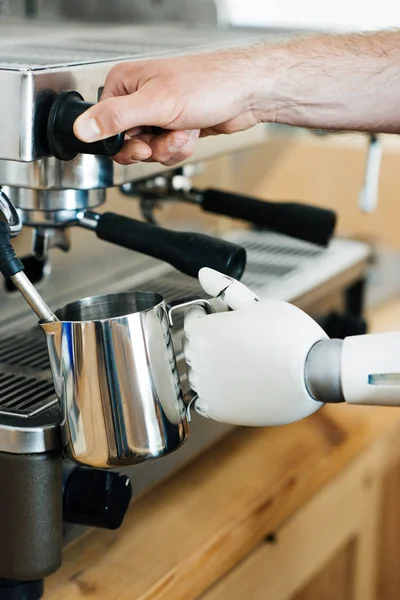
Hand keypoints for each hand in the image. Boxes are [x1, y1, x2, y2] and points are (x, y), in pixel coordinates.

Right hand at [73, 49, 265, 165]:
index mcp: (124, 85)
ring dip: (170, 148)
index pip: (104, 127)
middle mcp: (138, 98)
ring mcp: (157, 114)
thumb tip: (81, 129)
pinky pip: (166, 150)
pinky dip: (180, 147)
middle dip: (152, 147)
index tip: (143, 145)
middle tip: (167, 137)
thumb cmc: (209, 84)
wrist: (246, 93)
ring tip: (185, 129)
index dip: (124, 143)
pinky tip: (193, 131)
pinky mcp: (173, 126)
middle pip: (128, 144)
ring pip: (149, 151)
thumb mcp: (156, 103)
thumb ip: (115, 118)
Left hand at [183, 268, 326, 426]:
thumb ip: (224, 289)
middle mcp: (197, 361)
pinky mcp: (217, 410)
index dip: (214, 316)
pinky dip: (221, 392)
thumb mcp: (258, 303)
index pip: (193, 319)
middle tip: (246, 343)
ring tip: (249, 364)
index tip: (233, 321)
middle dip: (214, 341)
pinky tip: (244, 383)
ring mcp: (205, 388)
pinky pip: (206, 398)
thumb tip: (203, 273)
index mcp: (203, 330)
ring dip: (217, 368)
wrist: (315, 374)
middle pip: (195, 346)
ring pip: (201, 373)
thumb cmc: (289, 335)